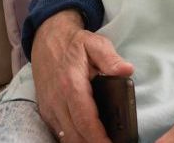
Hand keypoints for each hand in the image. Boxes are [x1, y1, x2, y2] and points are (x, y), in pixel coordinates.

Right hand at [31, 10, 134, 142]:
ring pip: (65, 137)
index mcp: (71, 85)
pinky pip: (58, 132)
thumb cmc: (75, 43)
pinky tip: (87, 138)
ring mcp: (49, 107)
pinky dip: (72, 138)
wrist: (47, 40)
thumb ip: (111, 58)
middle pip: (75, 134)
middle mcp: (57, 100)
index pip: (85, 120)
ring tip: (102, 142)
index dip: (99, 137)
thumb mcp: (96, 44)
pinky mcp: (46, 111)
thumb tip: (127, 70)